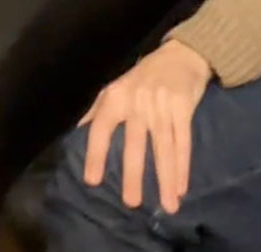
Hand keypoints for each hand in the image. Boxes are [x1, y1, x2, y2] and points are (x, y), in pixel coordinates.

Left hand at [81, 39, 211, 213]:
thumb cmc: (144, 76)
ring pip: (162, 147)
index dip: (95, 153)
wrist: (181, 55)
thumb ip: (97, 108)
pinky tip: (181, 188)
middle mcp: (137, 100)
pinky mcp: (183, 106)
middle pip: (134, 143)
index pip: (101, 128)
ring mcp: (161, 104)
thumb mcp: (117, 86)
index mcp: (116, 95)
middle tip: (131, 203)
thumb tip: (77, 129)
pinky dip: (183, 166)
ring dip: (165, 178)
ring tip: (167, 206)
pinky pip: (183, 141)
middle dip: (133, 174)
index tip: (92, 181)